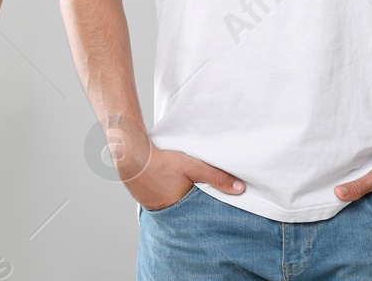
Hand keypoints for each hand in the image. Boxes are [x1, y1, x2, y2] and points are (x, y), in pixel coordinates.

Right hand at [117, 144, 243, 210]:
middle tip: (205, 203)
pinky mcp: (146, 201)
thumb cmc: (162, 161)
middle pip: (187, 214)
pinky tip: (173, 189)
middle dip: (197, 210)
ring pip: (175, 209)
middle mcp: (166, 213)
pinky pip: (163, 203)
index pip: (200, 217)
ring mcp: (153, 208)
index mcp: (179, 209)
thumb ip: (216, 177)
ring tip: (190, 195)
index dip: (209, 215)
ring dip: (182, 203)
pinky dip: (170, 198)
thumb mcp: (193, 167)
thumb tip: (240, 189)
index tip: (219, 214)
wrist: (131, 154)